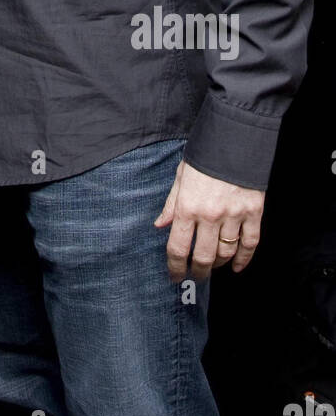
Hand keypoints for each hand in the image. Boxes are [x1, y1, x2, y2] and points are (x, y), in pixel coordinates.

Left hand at [154, 159, 263, 281]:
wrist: (235, 138)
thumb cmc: (204, 157)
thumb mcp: (181, 176)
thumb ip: (171, 204)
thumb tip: (161, 225)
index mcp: (188, 206)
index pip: (178, 247)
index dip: (175, 267)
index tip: (175, 276)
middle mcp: (210, 215)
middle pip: (203, 257)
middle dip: (198, 272)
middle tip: (195, 277)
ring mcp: (234, 215)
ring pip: (226, 253)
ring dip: (218, 265)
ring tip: (213, 267)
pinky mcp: (254, 212)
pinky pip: (250, 243)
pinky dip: (244, 259)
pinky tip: (237, 267)